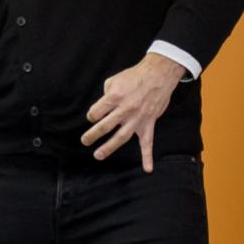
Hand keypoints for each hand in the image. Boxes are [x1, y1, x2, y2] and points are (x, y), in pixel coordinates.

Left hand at [81, 53, 184, 170]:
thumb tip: (101, 108)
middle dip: (93, 134)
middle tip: (84, 141)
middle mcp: (125, 109)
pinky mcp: (149, 123)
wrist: (158, 75)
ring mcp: (138, 118)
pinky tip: (147, 168)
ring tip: (98, 155)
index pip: (96, 112)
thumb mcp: (114, 80)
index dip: (92, 115)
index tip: (92, 117)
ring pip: (121, 136)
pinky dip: (148, 156)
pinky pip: (148, 142)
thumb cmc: (134, 76)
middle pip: (105, 126)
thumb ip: (106, 95)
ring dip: (109, 147)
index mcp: (114, 97)